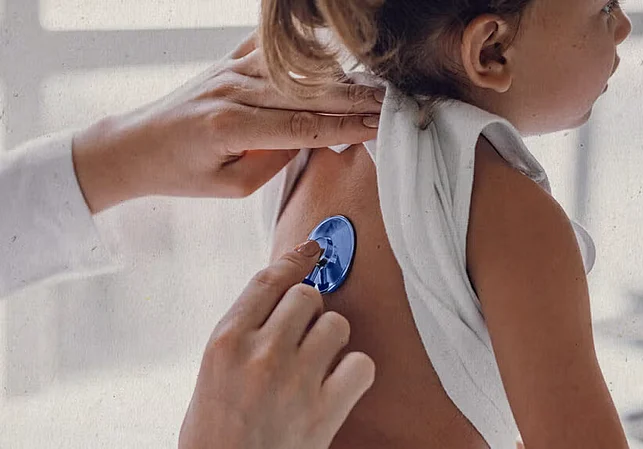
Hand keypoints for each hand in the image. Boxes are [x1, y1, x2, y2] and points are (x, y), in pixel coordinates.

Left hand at [73, 31, 383, 213]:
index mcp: (231, 127)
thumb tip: (311, 137)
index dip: (347, 127)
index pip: (305, 126)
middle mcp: (233, 90)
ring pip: (298, 70)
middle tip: (391, 103)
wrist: (136, 145)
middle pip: (308, 92)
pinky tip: (334, 49)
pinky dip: (306, 51)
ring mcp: (230, 70)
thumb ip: (274, 160)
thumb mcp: (230, 186)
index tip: (380, 127)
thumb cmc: (180, 172)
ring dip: (338, 77)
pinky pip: (273, 48)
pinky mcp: (227, 61)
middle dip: (355, 99)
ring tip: (372, 85)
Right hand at [179, 240, 375, 448]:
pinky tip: (338, 385)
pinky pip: (361, 364)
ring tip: (318, 364)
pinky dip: (355, 373)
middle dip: (310, 310)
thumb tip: (282, 297)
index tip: (310, 250)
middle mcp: (261, 354)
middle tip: (304, 334)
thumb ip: (245, 333)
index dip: (294, 261)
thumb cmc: (214, 435)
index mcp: (226, 342)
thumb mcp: (213, 372)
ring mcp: (295, 380)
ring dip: (332, 340)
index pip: (268, 281)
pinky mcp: (325, 409)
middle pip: (307, 295)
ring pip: (336, 324)